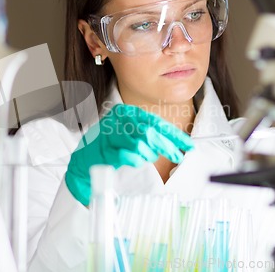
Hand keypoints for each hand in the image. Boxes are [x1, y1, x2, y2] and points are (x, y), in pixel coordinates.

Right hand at [65, 104, 193, 205]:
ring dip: (149, 154)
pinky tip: (136, 161)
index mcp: (126, 112)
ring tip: (149, 158)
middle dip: (167, 146)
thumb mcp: (132, 136)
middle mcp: (117, 119)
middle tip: (178, 156)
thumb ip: (151, 137)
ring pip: (139, 142)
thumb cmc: (110, 147)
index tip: (189, 145)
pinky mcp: (103, 150)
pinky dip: (135, 160)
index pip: (155, 122)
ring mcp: (108, 133)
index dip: (174, 134)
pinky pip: (126, 155)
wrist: (84, 161)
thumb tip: (177, 144)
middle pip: (149, 131)